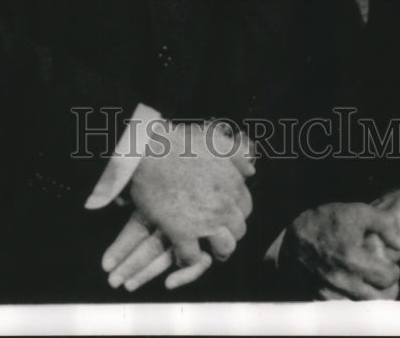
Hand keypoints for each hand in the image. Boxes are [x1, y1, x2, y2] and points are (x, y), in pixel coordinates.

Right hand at [102, 121, 254, 290]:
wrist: (150, 150)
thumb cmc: (179, 141)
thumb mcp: (214, 140)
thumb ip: (235, 155)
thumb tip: (250, 171)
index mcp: (233, 183)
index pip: (246, 207)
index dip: (235, 212)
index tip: (224, 213)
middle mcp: (224, 205)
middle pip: (238, 230)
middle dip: (228, 232)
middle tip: (214, 232)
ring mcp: (205, 221)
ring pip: (224, 249)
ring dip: (215, 250)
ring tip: (204, 248)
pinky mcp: (182, 233)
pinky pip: (191, 257)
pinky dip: (187, 259)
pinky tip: (180, 254)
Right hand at [279, 202, 399, 299]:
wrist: (292, 235)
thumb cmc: (327, 220)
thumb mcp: (357, 211)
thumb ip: (385, 223)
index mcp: (352, 257)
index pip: (387, 277)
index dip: (394, 272)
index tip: (390, 266)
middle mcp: (341, 279)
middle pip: (378, 298)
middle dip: (387, 288)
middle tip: (385, 279)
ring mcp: (330, 290)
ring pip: (363, 308)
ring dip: (373, 299)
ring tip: (373, 286)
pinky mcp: (320, 298)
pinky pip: (345, 309)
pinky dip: (354, 304)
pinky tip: (356, 291)